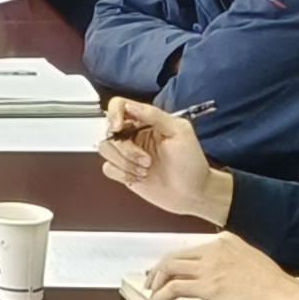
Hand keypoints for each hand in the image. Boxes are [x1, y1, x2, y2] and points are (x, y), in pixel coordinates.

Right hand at [96, 98, 226, 221]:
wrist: (193, 194)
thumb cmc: (191, 164)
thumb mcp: (179, 132)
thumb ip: (154, 115)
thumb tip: (131, 105)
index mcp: (147, 121)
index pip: (120, 106)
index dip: (114, 114)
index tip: (118, 127)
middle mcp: (135, 135)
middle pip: (109, 131)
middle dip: (126, 148)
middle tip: (145, 159)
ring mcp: (128, 154)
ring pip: (106, 149)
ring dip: (125, 162)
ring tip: (145, 170)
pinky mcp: (124, 171)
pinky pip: (108, 168)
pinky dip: (122, 173)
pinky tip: (138, 177)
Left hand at [140, 230, 298, 299]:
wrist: (289, 298)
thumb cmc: (278, 289)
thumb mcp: (252, 265)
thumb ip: (232, 266)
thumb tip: (219, 280)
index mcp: (227, 241)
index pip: (192, 249)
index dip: (176, 262)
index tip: (169, 271)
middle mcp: (216, 248)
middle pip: (176, 256)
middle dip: (159, 270)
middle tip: (152, 282)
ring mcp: (211, 266)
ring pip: (170, 268)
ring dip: (156, 282)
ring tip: (151, 294)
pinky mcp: (208, 286)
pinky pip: (174, 288)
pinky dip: (160, 296)